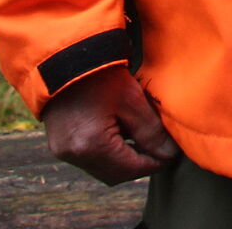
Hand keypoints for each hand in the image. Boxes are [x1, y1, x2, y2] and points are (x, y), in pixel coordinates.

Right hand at [43, 65, 179, 185]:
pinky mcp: (59, 143)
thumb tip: (168, 153)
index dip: (155, 163)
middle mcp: (73, 154)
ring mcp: (63, 150)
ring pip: (101, 168)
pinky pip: (89, 158)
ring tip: (142, 139)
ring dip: (123, 160)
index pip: (131, 169)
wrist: (65, 56)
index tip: (172, 154)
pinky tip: (122, 133)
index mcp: (91, 145)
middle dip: (140, 165)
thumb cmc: (100, 74)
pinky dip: (108, 152)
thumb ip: (151, 131)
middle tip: (160, 150)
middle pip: (115, 175)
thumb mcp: (132, 100)